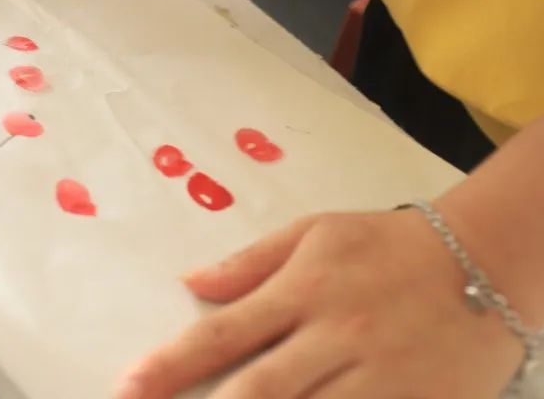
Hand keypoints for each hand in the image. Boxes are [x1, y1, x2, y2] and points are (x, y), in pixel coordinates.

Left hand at [115, 211, 522, 398]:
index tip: (129, 386)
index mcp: (303, 290)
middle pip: (258, 392)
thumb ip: (250, 263)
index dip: (172, 365)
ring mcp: (377, 379)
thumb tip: (190, 282)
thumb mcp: (316, 233)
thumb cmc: (388, 246)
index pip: (223, 334)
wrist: (486, 263)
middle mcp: (335, 337)